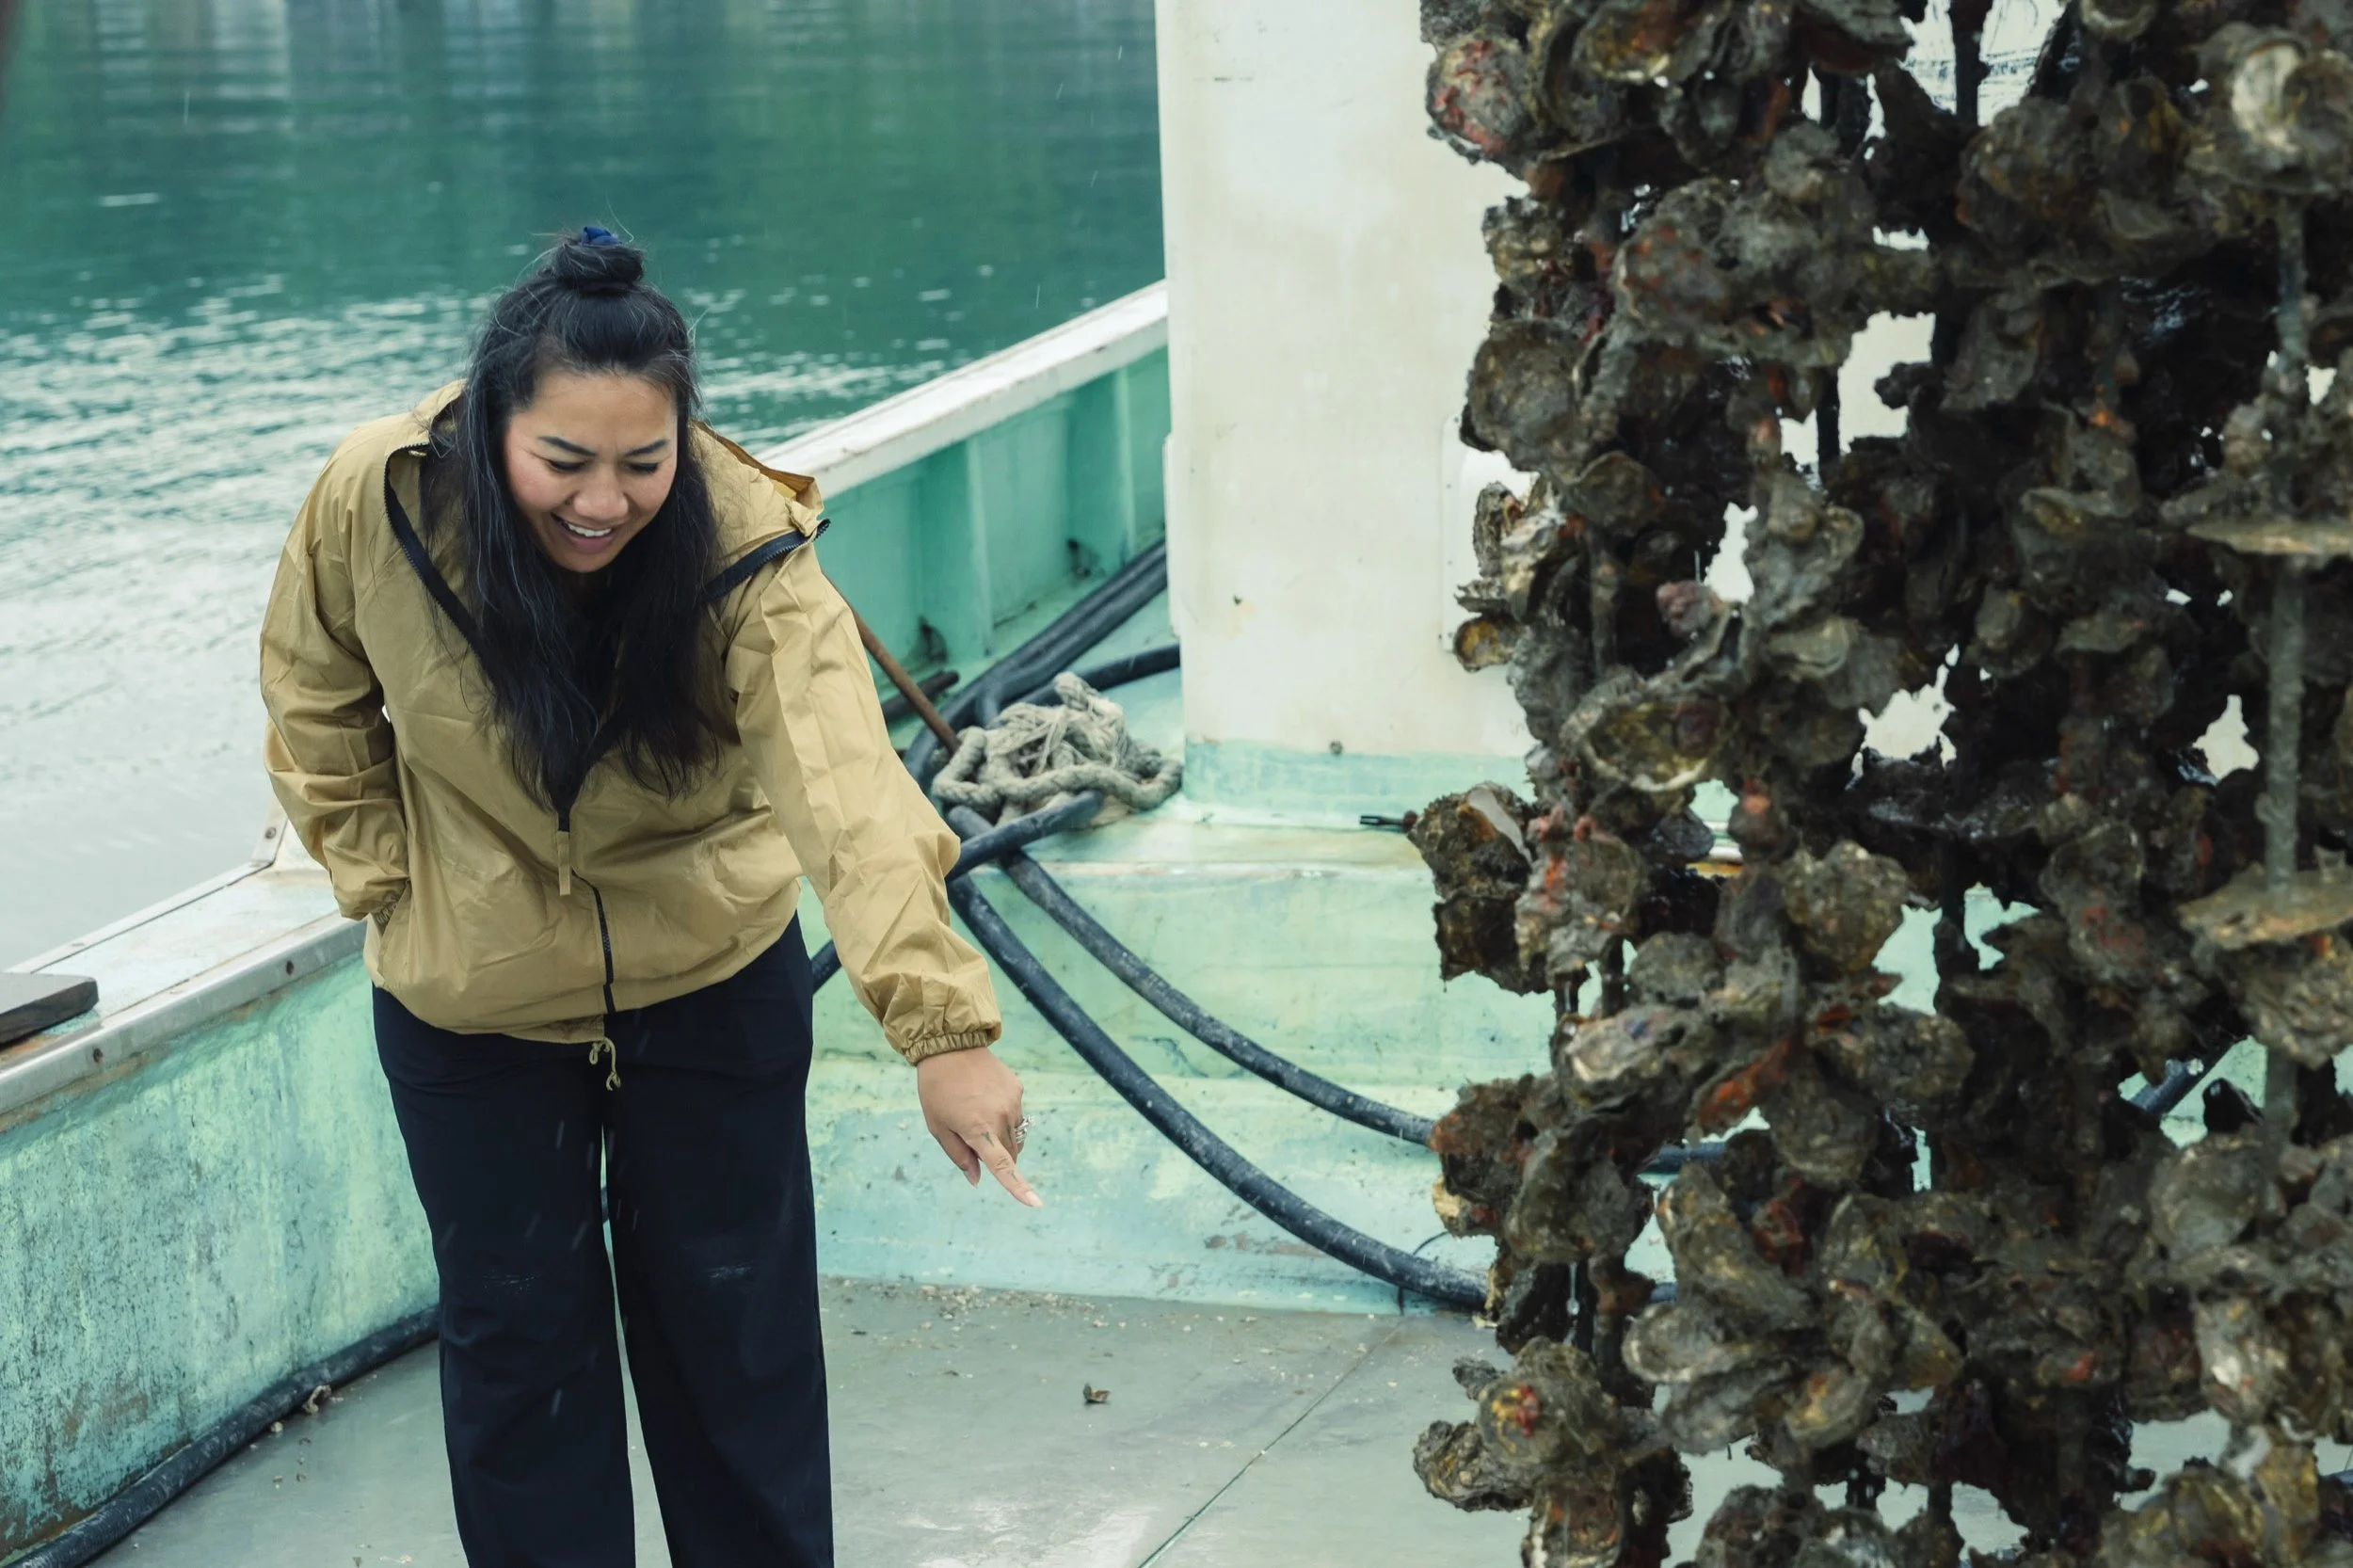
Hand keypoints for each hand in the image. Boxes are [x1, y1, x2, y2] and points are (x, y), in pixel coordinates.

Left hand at [915, 1047, 1040, 1206]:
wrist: (950, 1046)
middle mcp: (1001, 1117)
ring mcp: (1013, 1102)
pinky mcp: (1018, 1089)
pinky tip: (985, 1098)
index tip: (1035, 1203)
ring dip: (1001, 1137)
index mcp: (978, 1129)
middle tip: (969, 1135)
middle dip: (995, 1155)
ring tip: (976, 1113)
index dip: (1018, 1187)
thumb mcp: (938, 1127)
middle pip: (1009, 1153)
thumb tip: (977, 1179)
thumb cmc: (937, 1090)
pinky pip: (1016, 1115)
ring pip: (1014, 1136)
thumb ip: (958, 1156)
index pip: (1003, 1166)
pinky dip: (1003, 1117)